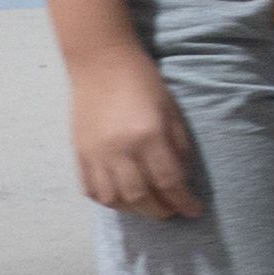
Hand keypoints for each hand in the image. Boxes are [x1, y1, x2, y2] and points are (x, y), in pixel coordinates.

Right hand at [69, 61, 199, 218]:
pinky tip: (121, 199)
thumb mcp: (171, 110)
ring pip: (114, 199)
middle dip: (160, 210)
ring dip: (134, 210)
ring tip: (148, 207)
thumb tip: (182, 178)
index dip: (184, 201)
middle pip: (140, 196)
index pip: (168, 181)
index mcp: (148, 136)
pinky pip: (90, 189)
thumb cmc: (143, 82)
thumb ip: (178, 146)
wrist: (101, 63)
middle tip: (172, 211)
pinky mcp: (79, 154)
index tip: (194, 211)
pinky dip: (108, 201)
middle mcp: (120, 150)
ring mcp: (96, 154)